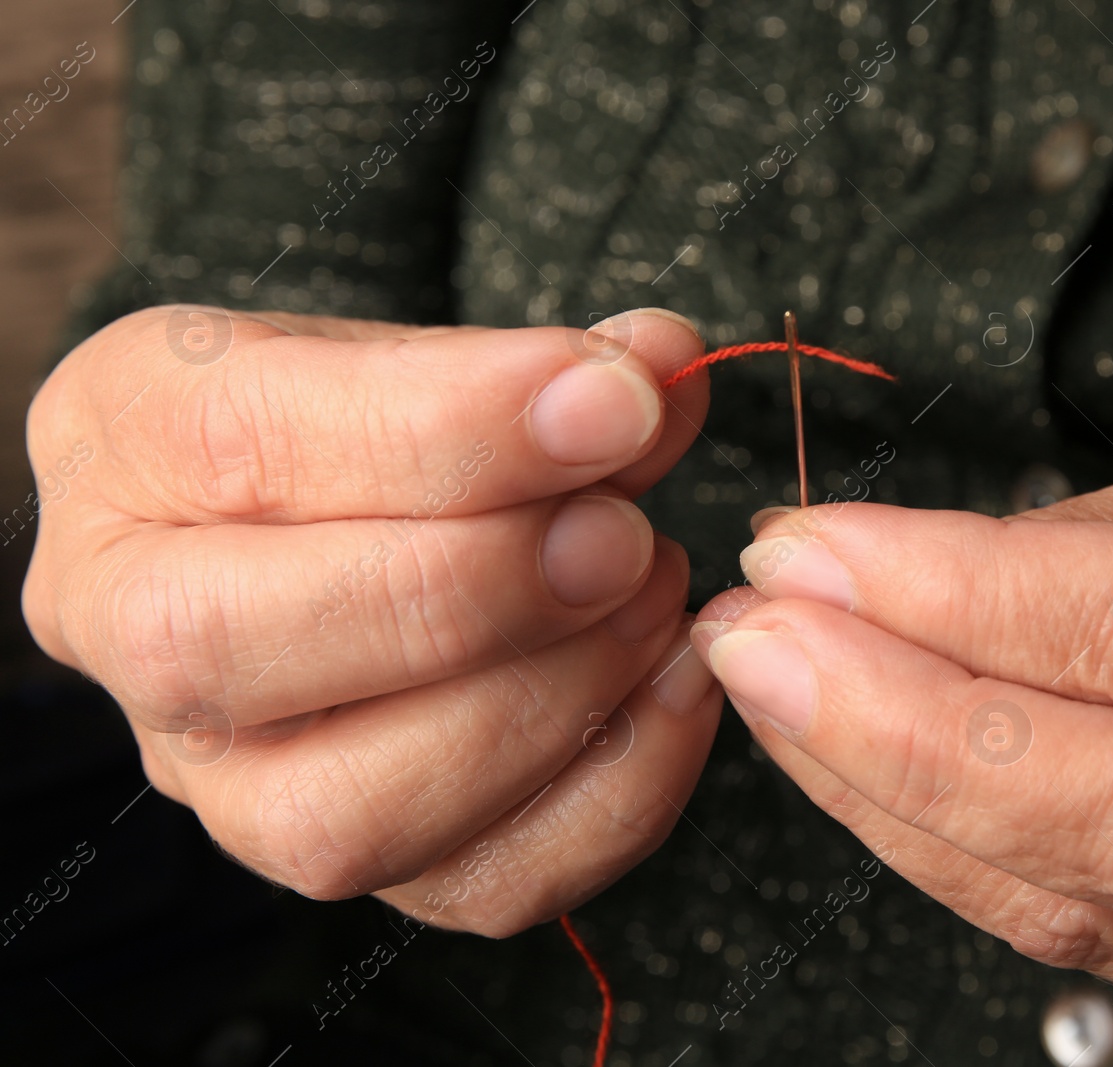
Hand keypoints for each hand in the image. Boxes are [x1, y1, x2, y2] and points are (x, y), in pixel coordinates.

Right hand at [24, 305, 722, 933]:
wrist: (324, 520)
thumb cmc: (361, 419)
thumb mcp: (422, 347)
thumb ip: (535, 364)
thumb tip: (660, 366)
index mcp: (131, 442)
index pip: (251, 443)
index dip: (459, 429)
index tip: (616, 402)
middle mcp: (133, 634)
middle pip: (233, 653)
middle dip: (472, 592)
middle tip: (623, 533)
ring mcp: (230, 779)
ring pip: (348, 814)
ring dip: (545, 706)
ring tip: (651, 597)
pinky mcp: (352, 856)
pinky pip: (478, 886)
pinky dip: (612, 793)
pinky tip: (674, 683)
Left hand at [693, 430, 1112, 1024]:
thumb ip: (1090, 539)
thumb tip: (889, 581)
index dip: (961, 602)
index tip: (814, 552)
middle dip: (897, 726)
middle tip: (757, 643)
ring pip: (1086, 901)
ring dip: (887, 795)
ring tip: (773, 694)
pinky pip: (1077, 941)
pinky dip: (938, 854)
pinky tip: (853, 775)